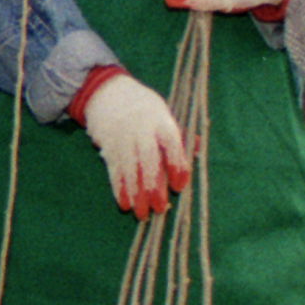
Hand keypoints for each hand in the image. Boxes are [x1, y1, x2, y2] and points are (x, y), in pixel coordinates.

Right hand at [78, 73, 192, 217]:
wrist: (106, 91)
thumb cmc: (142, 106)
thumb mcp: (163, 112)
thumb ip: (179, 133)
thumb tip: (197, 149)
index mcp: (160, 119)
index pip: (171, 142)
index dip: (177, 164)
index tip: (179, 186)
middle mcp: (140, 128)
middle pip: (148, 160)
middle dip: (153, 186)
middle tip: (159, 208)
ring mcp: (122, 137)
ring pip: (129, 168)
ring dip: (135, 193)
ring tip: (141, 213)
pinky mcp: (107, 144)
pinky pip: (113, 169)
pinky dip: (118, 187)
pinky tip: (124, 202)